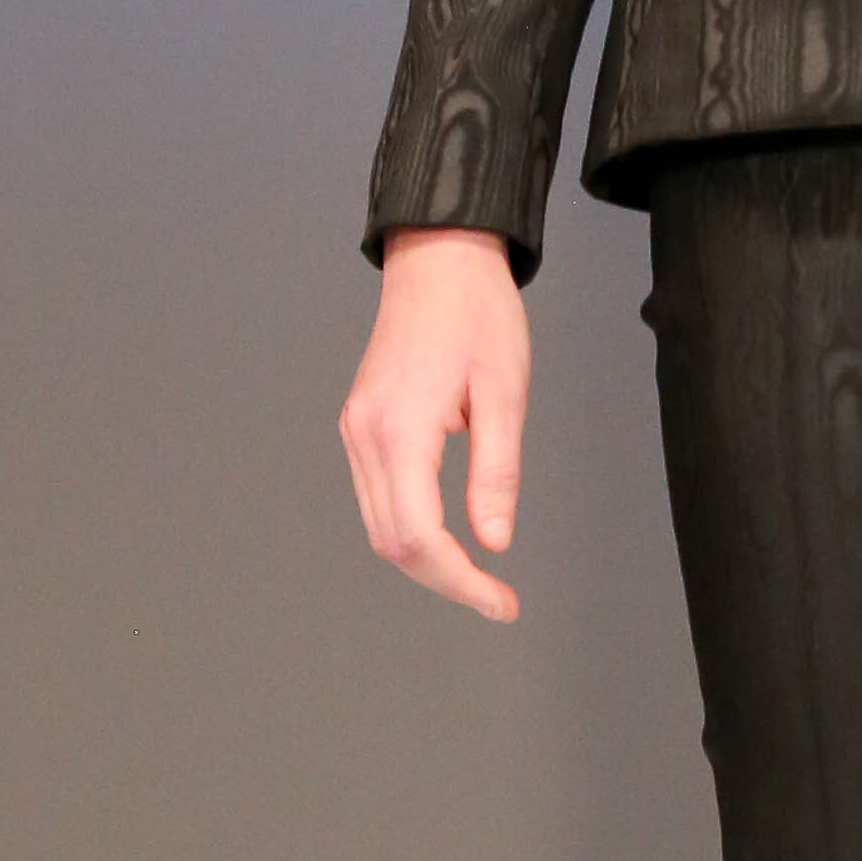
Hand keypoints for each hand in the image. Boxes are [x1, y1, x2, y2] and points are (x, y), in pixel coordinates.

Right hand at [339, 230, 531, 623]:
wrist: (439, 258)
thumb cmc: (477, 313)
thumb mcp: (505, 393)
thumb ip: (496, 473)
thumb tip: (492, 541)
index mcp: (400, 429)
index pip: (419, 536)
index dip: (460, 581)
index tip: (501, 601)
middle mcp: (365, 435)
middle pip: (392, 543)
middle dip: (444, 580)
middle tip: (497, 599)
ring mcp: (356, 430)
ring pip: (380, 526)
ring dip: (425, 561)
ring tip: (477, 577)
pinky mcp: (361, 424)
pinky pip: (378, 497)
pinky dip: (410, 529)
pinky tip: (449, 537)